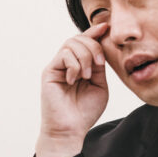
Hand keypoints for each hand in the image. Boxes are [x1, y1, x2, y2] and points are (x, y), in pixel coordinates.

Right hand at [35, 23, 109, 156]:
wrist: (70, 129)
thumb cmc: (85, 112)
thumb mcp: (99, 85)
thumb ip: (99, 66)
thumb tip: (102, 45)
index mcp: (80, 65)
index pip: (86, 42)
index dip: (95, 32)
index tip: (107, 27)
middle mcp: (67, 63)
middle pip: (79, 38)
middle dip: (94, 47)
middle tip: (99, 65)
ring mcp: (57, 66)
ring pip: (71, 43)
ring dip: (84, 57)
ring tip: (86, 76)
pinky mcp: (49, 71)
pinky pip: (64, 54)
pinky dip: (74, 65)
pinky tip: (74, 80)